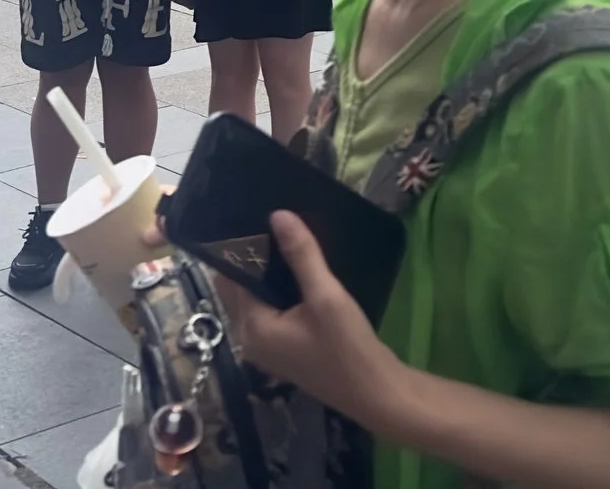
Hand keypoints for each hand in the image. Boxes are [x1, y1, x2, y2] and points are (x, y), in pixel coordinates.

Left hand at [218, 212, 403, 427]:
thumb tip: (278, 214)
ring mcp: (268, 347)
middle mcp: (250, 339)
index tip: (252, 215)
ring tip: (283, 235)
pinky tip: (297, 268)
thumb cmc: (348, 348)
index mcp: (252, 327)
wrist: (377, 393)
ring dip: (267, 273)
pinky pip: (272, 311)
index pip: (232, 277)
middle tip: (269, 219)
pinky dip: (279, 290)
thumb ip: (301, 256)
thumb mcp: (326, 297)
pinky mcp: (285, 349)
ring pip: (257, 299)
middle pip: (239, 288)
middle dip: (251, 257)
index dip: (239, 247)